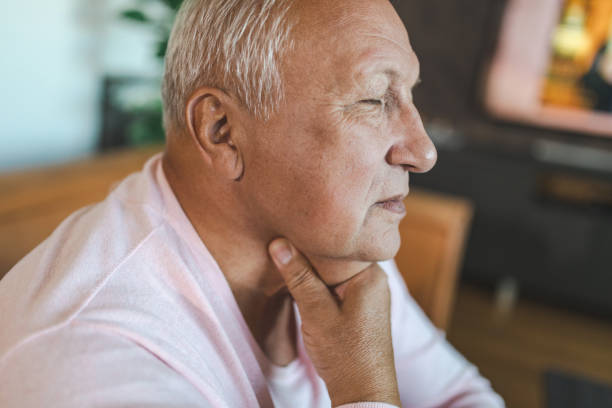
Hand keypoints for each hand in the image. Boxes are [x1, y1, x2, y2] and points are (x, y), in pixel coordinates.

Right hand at [268, 238, 399, 406]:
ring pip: (334, 275)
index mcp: (371, 275)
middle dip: (310, 257)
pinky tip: (303, 288)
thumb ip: (299, 277)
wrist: (363, 392)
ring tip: (288, 266)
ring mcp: (369, 296)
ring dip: (313, 275)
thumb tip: (279, 244)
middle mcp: (374, 281)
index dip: (311, 240)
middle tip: (282, 248)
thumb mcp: (316, 312)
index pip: (338, 246)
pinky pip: (338, 288)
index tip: (287, 233)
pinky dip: (321, 288)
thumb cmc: (345, 354)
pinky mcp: (361, 310)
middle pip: (336, 260)